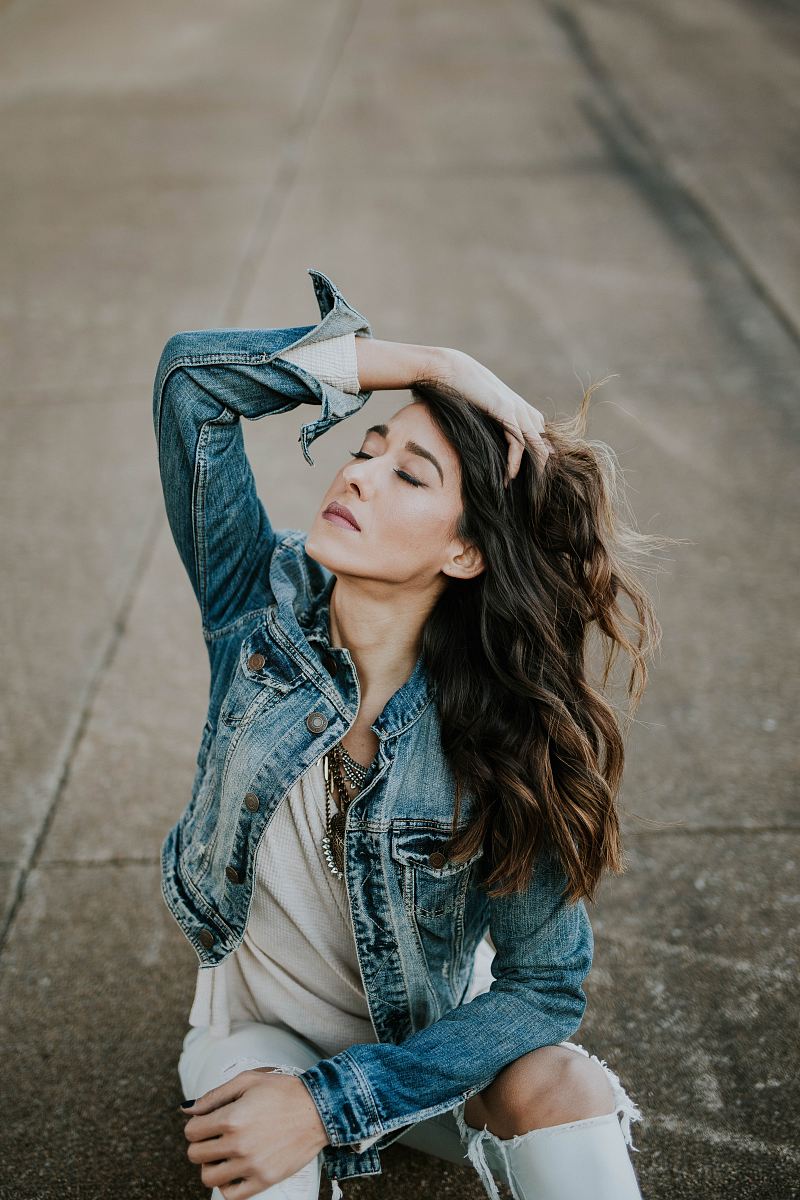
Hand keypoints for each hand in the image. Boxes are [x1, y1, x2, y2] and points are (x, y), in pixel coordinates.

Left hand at [182, 1068, 328, 1199]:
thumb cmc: (283, 1091)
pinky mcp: (264, 1180)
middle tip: (214, 1136)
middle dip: (200, 1143)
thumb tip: (186, 1108)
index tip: (207, 1121)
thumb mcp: (247, 1081)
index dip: (196, 1124)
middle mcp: (238, 1144)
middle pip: (195, 1154)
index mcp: (232, 1118)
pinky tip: (234, 1169)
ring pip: (208, 1177)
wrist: (317, 1110)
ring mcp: (251, 1165)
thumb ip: (214, 1095)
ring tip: (223, 1153)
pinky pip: (231, 1194)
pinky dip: (226, 1184)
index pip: (192, 1131)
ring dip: (210, 1165)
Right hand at [438, 347, 549, 483]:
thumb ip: (492, 424)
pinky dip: (515, 462)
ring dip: (532, 471)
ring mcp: (517, 409)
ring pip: (537, 445)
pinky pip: (518, 442)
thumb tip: (487, 444)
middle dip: (541, 469)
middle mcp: (523, 409)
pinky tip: (509, 476)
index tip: (530, 481)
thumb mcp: (481, 410)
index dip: (539, 460)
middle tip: (533, 492)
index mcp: (520, 408)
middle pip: (544, 444)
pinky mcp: (506, 410)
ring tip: (525, 490)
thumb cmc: (459, 390)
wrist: (448, 369)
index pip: (541, 438)